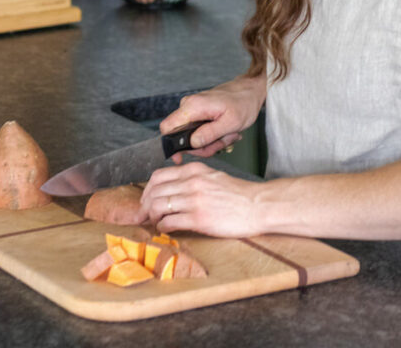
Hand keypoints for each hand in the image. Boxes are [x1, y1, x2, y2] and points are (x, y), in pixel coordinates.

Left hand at [141, 160, 261, 237]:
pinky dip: (162, 226)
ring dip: (152, 217)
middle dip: (145, 205)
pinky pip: (170, 221)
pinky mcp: (199, 218)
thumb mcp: (213, 177)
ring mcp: (195, 200)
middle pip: (155, 192)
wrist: (257, 205)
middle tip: (144, 215)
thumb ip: (193, 178)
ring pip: (159, 206)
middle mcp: (192, 182)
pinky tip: (165, 229)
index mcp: (194, 170)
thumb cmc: (237, 194)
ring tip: (155, 222)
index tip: (146, 200)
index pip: (158, 176)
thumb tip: (173, 188)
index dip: (147, 190)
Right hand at [161, 75, 265, 160]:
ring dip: (211, 142)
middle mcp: (189, 106)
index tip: (181, 157)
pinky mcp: (199, 113)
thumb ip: (210, 134)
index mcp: (192, 106)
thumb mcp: (230, 122)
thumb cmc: (243, 102)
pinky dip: (213, 136)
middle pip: (182, 137)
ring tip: (227, 135)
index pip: (167, 128)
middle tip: (222, 142)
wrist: (250, 91)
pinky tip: (224, 132)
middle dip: (203, 146)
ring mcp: (193, 110)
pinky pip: (200, 132)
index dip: (171, 145)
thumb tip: (192, 143)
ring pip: (193, 137)